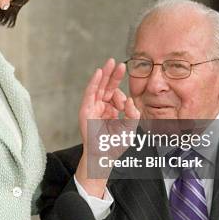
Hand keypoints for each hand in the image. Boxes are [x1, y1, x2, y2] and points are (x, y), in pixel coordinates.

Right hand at [75, 58, 139, 196]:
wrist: (104, 156)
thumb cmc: (115, 144)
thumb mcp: (130, 127)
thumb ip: (133, 113)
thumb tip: (131, 100)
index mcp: (111, 110)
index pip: (117, 96)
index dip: (122, 97)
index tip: (126, 106)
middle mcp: (101, 106)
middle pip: (107, 86)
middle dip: (113, 75)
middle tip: (120, 63)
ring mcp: (93, 107)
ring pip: (99, 87)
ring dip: (104, 74)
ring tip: (110, 63)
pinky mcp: (85, 110)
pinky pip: (89, 93)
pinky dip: (93, 83)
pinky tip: (98, 73)